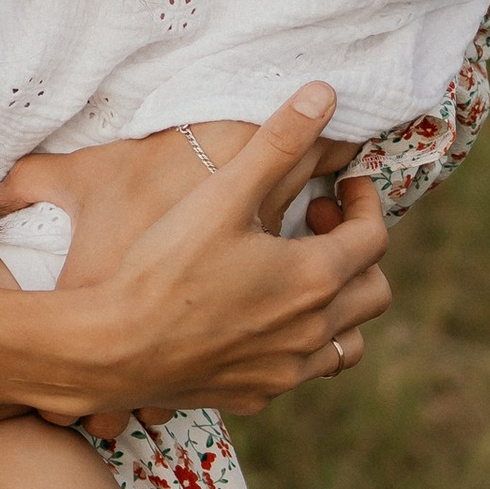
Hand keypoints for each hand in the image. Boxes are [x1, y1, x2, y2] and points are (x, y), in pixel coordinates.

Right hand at [0, 88, 393, 431]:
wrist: (113, 349)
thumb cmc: (164, 266)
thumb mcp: (223, 193)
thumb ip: (278, 142)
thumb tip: (325, 93)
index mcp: (314, 278)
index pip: (375, 237)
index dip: (366, 203)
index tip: (343, 186)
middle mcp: (312, 332)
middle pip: (375, 293)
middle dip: (359, 253)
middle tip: (319, 224)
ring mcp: (286, 371)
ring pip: (348, 343)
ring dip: (340, 306)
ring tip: (299, 275)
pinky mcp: (256, 395)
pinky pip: (302, 371)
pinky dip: (301, 343)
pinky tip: (258, 318)